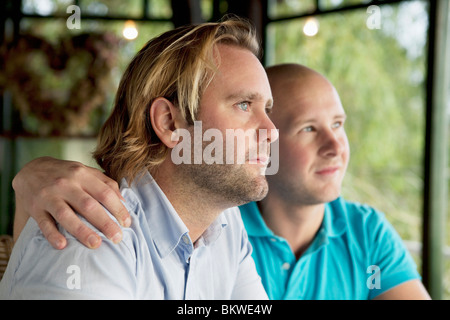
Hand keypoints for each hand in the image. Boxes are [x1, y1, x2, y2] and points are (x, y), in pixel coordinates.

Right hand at [12, 157, 130, 248]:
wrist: (30, 170)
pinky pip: (43, 223)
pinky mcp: (35, 207)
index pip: (104, 193)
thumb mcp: (86, 172)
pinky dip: (52, 235)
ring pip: (66, 215)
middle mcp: (66, 184)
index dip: (118, 208)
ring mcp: (49, 196)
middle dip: (105, 223)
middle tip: (117, 238)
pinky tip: (62, 246)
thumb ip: (106, 183)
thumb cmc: (66, 174)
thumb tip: (123, 201)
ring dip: (81, 231)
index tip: (127, 223)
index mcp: (82, 175)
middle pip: (88, 205)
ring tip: (95, 244)